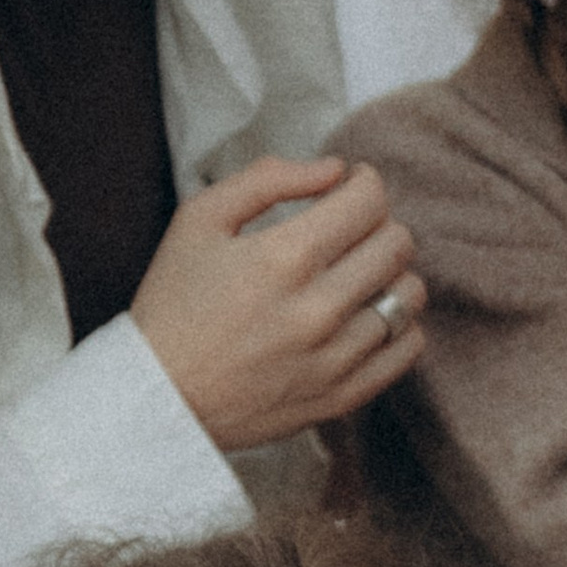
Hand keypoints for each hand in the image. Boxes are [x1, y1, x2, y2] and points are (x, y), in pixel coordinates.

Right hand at [131, 156, 425, 448]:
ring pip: (409, 295)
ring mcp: (334, 358)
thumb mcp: (199, 220)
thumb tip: (335, 169)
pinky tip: (369, 314)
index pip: (368, 201)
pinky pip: (407, 347)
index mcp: (283, 258)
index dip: (366, 183)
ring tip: (360, 273)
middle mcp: (317, 309)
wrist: (157, 397)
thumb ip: (267, 179)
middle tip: (351, 229)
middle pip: (396, 244)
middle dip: (379, 223)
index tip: (352, 186)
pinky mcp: (341, 396)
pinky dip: (401, 323)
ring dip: (392, 273)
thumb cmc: (173, 303)